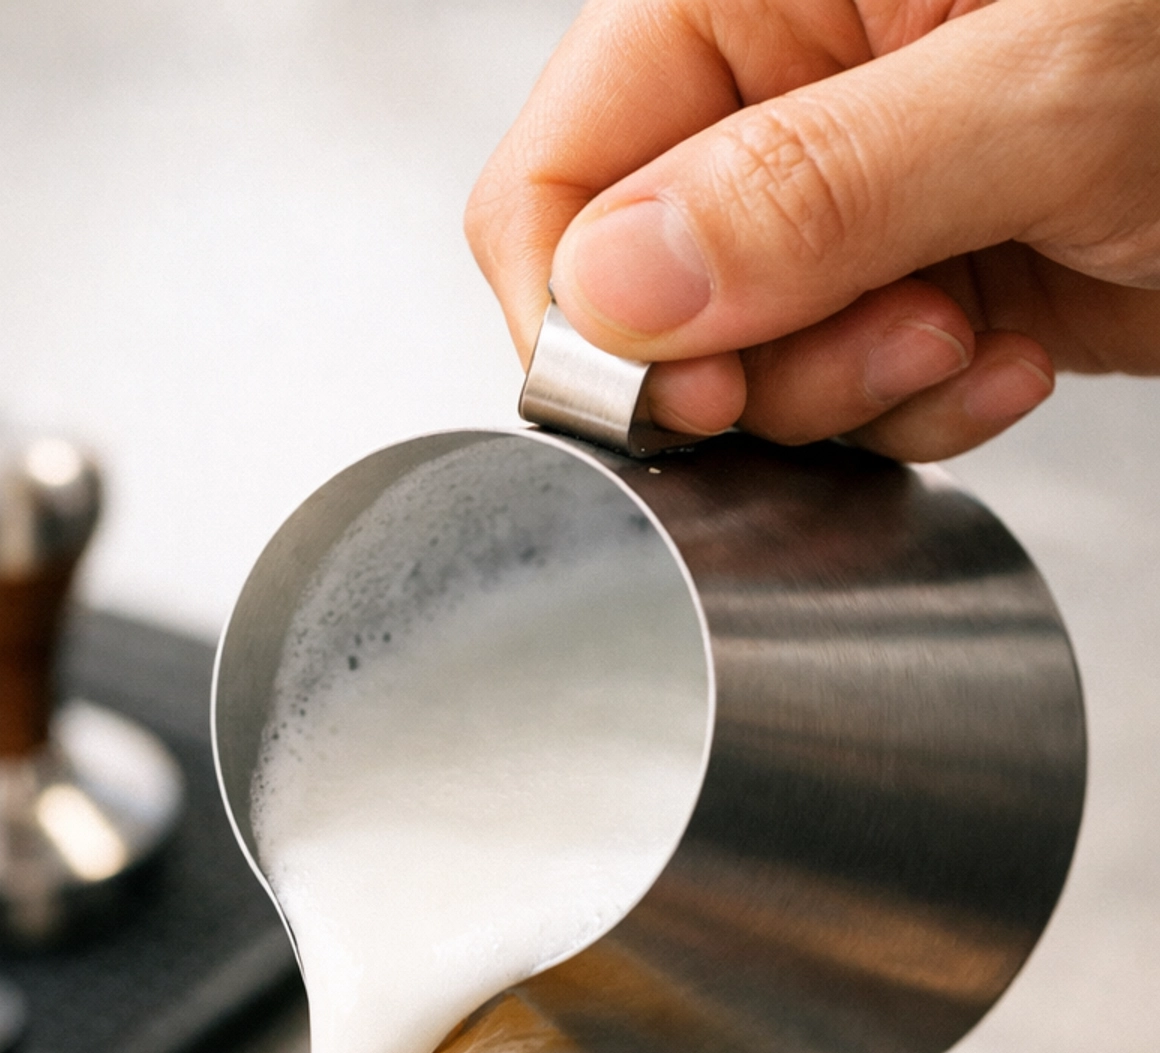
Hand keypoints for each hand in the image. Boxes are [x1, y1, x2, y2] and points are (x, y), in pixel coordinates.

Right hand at [467, 0, 1159, 458]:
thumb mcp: (1045, 85)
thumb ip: (813, 190)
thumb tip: (616, 289)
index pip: (560, 164)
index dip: (583, 306)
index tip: (667, 393)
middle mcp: (795, 88)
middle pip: (641, 292)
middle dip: (749, 365)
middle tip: (876, 343)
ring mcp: (862, 194)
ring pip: (747, 369)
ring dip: (852, 398)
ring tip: (969, 335)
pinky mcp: (931, 278)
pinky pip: (854, 397)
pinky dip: (923, 412)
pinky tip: (1012, 355)